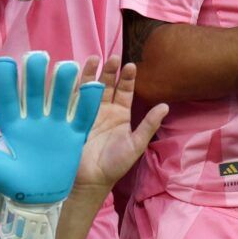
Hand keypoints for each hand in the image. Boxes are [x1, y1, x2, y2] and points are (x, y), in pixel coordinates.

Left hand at [0, 52, 104, 203]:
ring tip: (67, 67)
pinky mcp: (74, 136)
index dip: (3, 83)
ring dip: (64, 83)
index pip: (6, 100)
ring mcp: (55, 126)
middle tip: (37, 57)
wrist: (40, 199)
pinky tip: (93, 86)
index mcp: (12, 126)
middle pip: (34, 93)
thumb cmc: (16, 183)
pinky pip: (83, 117)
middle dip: (35, 76)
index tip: (2, 63)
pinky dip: (88, 103)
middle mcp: (34, 120)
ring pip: (60, 99)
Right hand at [73, 58, 165, 195]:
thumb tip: (166, 106)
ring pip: (90, 89)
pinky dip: (72, 87)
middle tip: (113, 57)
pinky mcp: (71, 120)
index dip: (128, 78)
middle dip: (110, 71)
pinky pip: (72, 101)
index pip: (125, 91)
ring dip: (91, 74)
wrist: (90, 181)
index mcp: (120, 115)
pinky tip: (72, 75)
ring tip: (94, 59)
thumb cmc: (115, 165)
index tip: (131, 65)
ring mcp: (87, 114)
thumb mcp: (135, 144)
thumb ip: (149, 125)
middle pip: (107, 86)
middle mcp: (104, 111)